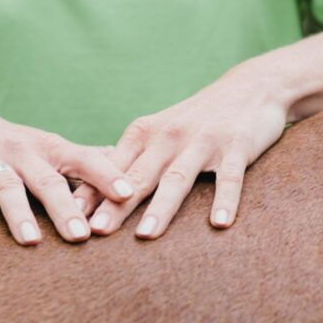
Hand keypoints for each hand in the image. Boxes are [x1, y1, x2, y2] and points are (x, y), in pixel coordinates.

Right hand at [0, 98, 134, 244]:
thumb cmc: (12, 143)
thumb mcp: (48, 146)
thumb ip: (85, 158)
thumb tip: (127, 164)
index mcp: (48, 148)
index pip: (84, 160)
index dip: (106, 176)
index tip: (128, 195)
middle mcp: (21, 149)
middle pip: (46, 180)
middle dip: (64, 208)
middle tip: (81, 236)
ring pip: (5, 186)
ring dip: (18, 213)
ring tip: (31, 241)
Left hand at [72, 65, 288, 238]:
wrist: (250, 87)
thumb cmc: (197, 120)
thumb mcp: (160, 134)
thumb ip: (131, 163)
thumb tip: (90, 198)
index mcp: (145, 134)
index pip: (113, 168)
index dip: (91, 192)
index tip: (71, 217)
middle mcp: (170, 136)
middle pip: (139, 176)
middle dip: (116, 204)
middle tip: (97, 231)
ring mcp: (203, 141)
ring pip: (178, 177)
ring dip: (161, 207)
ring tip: (146, 235)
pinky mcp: (237, 146)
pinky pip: (230, 178)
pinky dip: (225, 200)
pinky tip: (219, 224)